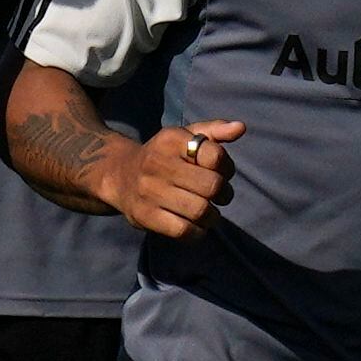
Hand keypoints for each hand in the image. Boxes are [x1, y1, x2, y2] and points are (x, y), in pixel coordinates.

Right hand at [101, 120, 245, 240]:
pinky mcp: (144, 216)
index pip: (215, 155)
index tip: (223, 172)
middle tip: (221, 197)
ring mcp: (149, 191)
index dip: (228, 167)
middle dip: (224, 194)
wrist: (120, 175)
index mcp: (171, 139)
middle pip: (212, 185)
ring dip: (213, 216)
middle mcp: (157, 163)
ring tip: (210, 213)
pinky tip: (196, 226)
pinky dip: (197, 232)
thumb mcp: (185, 136)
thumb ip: (214, 131)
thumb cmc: (164, 156)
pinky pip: (183, 230)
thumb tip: (240, 128)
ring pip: (200, 210)